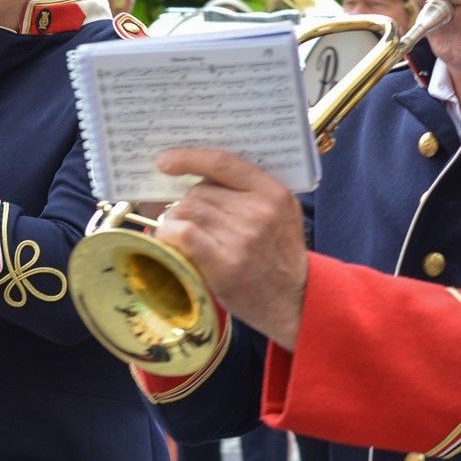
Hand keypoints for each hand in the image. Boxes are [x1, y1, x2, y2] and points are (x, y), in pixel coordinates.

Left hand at [152, 148, 307, 350]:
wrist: (295, 302)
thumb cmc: (279, 256)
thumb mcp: (278, 214)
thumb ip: (247, 192)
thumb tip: (193, 177)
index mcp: (274, 193)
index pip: (224, 163)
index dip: (190, 158)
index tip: (166, 161)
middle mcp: (260, 211)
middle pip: (200, 191)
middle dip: (185, 203)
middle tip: (181, 218)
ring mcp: (243, 237)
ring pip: (189, 210)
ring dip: (175, 220)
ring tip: (179, 233)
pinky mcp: (226, 263)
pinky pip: (184, 233)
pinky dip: (169, 234)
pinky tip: (170, 241)